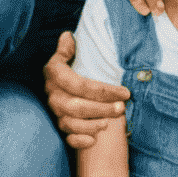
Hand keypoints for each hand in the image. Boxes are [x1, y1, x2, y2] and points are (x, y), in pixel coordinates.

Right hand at [45, 31, 129, 149]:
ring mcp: (55, 111)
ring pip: (70, 123)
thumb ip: (70, 47)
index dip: (103, 91)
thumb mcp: (70, 52)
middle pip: (75, 106)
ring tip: (111, 122)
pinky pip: (67, 138)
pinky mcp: (59, 125)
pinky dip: (80, 141)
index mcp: (55, 74)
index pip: (79, 84)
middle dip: (101, 109)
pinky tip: (94, 139)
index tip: (125, 92)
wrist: (63, 81)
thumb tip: (67, 36)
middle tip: (122, 108)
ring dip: (92, 125)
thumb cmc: (74, 64)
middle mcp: (52, 94)